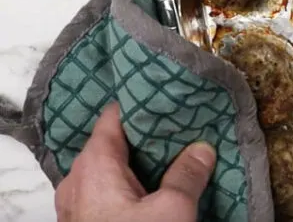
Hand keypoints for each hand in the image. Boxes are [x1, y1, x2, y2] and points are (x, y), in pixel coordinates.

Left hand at [55, 104, 215, 221]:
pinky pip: (111, 192)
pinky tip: (161, 185)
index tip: (170, 95)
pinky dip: (135, 184)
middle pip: (114, 143)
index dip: (143, 103)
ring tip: (177, 152)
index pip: (114, 116)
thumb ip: (188, 174)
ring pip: (113, 169)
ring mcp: (79, 205)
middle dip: (148, 135)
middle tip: (182, 124)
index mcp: (93, 164)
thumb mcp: (172, 209)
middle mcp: (77, 180)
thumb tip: (202, 148)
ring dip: (143, 163)